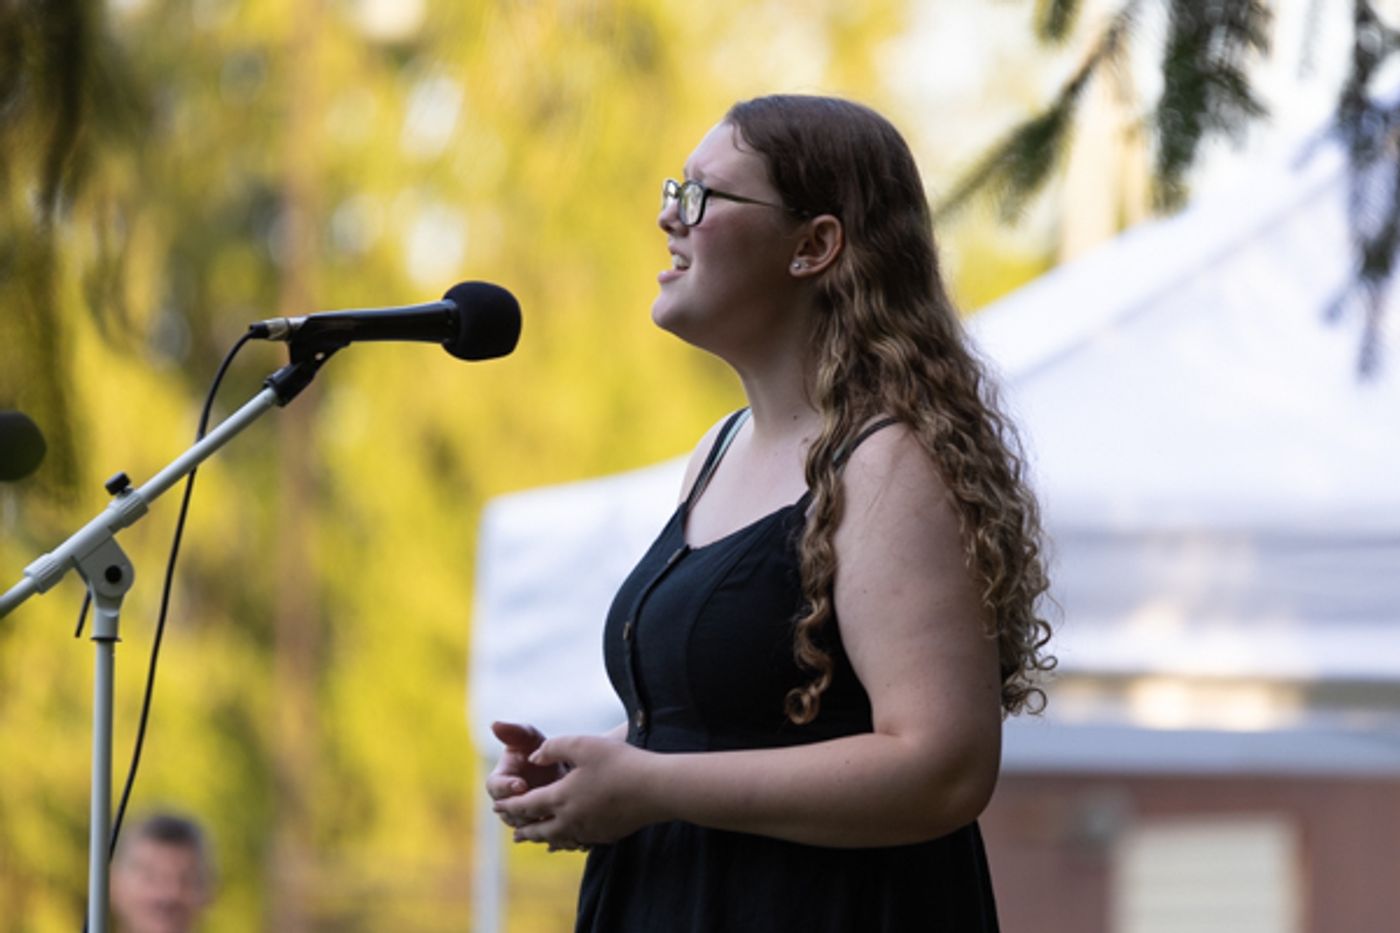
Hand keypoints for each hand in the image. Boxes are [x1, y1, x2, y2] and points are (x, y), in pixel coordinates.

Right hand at [486, 722, 568, 829]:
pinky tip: (568, 828)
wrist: (556, 769)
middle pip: (508, 813)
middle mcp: (506, 804)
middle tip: (539, 804)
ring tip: (556, 817)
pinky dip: (555, 835)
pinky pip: (543, 837)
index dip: (506, 787)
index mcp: (499, 782)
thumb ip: (514, 732)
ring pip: (525, 829)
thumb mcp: (529, 739)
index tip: (521, 784)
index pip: (495, 788)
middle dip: (523, 809)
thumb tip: (494, 723)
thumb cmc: (537, 750)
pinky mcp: (537, 830)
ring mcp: (520, 819)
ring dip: (537, 825)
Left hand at [493, 734, 657, 849]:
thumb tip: (534, 756)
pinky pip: (578, 840)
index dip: (510, 805)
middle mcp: (571, 819)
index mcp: (561, 797)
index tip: (497, 806)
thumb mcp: (582, 744)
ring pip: (558, 838)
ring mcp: (589, 830)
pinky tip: (570, 836)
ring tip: (536, 838)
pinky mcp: (606, 834)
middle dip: (524, 828)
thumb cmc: (619, 762)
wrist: (655, 789)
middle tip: (513, 830)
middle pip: (539, 829)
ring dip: (543, 837)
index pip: (527, 805)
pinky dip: (566, 840)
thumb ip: (553, 747)